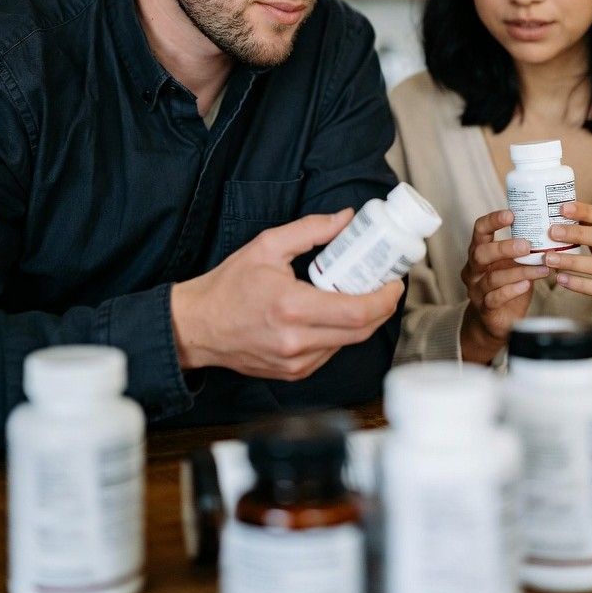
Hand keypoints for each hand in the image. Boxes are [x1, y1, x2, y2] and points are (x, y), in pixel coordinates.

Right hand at [171, 210, 403, 380]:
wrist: (198, 326)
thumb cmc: (229, 286)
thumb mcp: (267, 246)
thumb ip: (311, 230)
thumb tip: (346, 219)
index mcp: (292, 307)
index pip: (358, 312)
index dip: (385, 299)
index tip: (394, 283)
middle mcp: (296, 341)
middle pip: (361, 332)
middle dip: (381, 309)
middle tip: (385, 287)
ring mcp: (296, 362)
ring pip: (347, 344)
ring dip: (361, 322)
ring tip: (359, 296)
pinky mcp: (293, 373)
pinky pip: (330, 353)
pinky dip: (339, 334)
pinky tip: (332, 316)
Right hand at [460, 209, 550, 362]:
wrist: (494, 320)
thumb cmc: (507, 284)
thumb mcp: (513, 263)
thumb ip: (524, 249)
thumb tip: (555, 227)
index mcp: (479, 252)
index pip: (479, 230)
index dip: (492, 221)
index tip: (511, 214)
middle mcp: (474, 269)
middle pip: (481, 253)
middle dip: (503, 247)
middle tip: (526, 245)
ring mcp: (477, 289)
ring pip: (492, 278)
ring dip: (519, 271)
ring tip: (542, 267)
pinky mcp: (485, 308)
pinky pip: (495, 298)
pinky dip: (512, 290)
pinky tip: (527, 285)